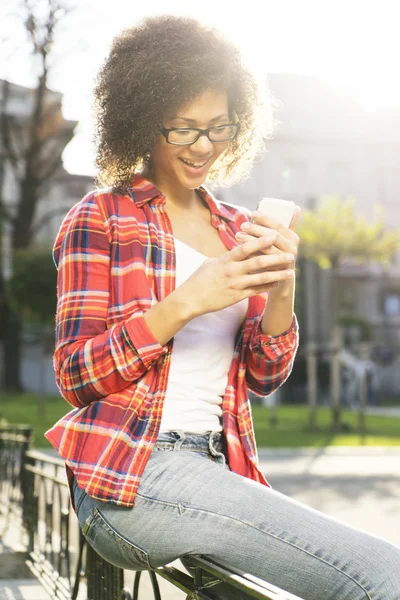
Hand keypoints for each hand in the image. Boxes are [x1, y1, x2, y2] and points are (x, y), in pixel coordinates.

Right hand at [178, 234, 295, 317]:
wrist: (191, 299)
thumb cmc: (199, 279)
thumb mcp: (211, 263)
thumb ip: (226, 256)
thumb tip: (237, 249)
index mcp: (225, 260)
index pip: (245, 247)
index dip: (260, 241)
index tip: (274, 235)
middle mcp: (232, 271)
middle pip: (258, 262)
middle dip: (276, 257)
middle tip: (291, 254)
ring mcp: (235, 285)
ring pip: (261, 278)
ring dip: (277, 274)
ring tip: (290, 271)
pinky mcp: (237, 297)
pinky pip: (256, 291)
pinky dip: (268, 287)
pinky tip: (277, 283)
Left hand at [235, 206, 300, 271]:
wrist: (279, 280)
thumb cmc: (277, 254)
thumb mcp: (282, 240)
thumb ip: (285, 226)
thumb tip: (295, 207)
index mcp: (293, 238)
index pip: (279, 225)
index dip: (266, 218)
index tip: (253, 213)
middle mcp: (292, 249)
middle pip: (272, 236)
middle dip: (256, 229)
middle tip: (243, 225)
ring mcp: (285, 262)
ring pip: (266, 249)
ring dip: (250, 241)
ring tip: (238, 235)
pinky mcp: (276, 272)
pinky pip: (262, 262)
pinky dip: (250, 254)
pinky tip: (240, 249)